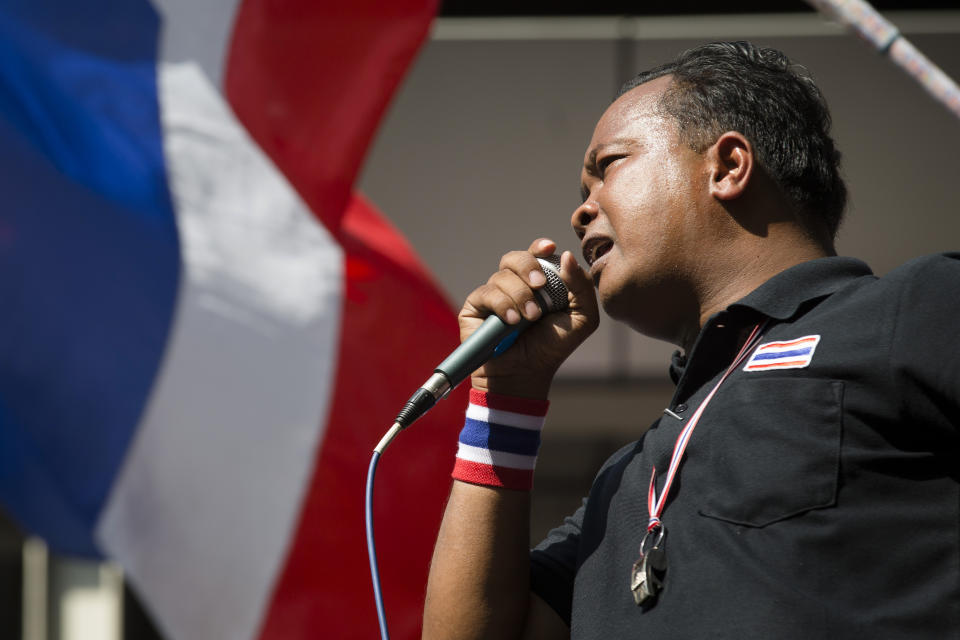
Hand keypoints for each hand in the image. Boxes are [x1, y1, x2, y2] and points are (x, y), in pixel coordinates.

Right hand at [460, 238, 598, 398]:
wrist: (526, 373)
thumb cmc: (553, 346)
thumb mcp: (581, 319)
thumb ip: (581, 287)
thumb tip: (565, 255)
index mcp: (538, 281)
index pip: (535, 254)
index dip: (539, 247)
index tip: (549, 248)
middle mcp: (514, 284)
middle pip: (515, 257)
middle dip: (528, 266)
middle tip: (540, 285)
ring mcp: (493, 294)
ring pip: (502, 276)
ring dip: (520, 295)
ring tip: (529, 318)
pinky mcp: (475, 306)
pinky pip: (487, 293)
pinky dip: (503, 305)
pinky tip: (512, 322)